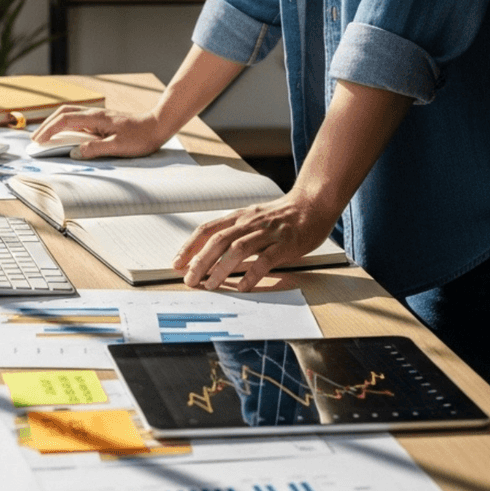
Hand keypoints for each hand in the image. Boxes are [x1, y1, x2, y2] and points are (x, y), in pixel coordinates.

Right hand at [31, 105, 169, 158]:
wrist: (157, 126)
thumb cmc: (141, 137)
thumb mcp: (119, 146)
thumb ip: (96, 149)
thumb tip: (76, 152)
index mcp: (96, 118)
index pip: (65, 120)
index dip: (49, 130)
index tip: (38, 141)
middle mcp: (94, 114)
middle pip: (63, 113)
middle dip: (47, 125)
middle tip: (35, 139)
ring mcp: (97, 117)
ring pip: (69, 115)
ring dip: (55, 124)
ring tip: (44, 137)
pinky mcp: (100, 122)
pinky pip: (78, 121)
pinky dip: (65, 127)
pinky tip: (64, 136)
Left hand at [172, 192, 338, 290]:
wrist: (313, 203)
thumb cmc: (282, 216)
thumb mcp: (253, 219)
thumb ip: (234, 233)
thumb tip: (210, 254)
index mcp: (239, 217)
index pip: (207, 229)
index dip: (189, 246)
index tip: (176, 263)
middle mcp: (250, 222)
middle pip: (218, 240)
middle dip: (199, 262)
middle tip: (189, 280)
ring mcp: (268, 232)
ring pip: (238, 249)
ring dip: (220, 269)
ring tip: (210, 285)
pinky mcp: (285, 243)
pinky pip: (265, 259)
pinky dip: (252, 274)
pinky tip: (243, 287)